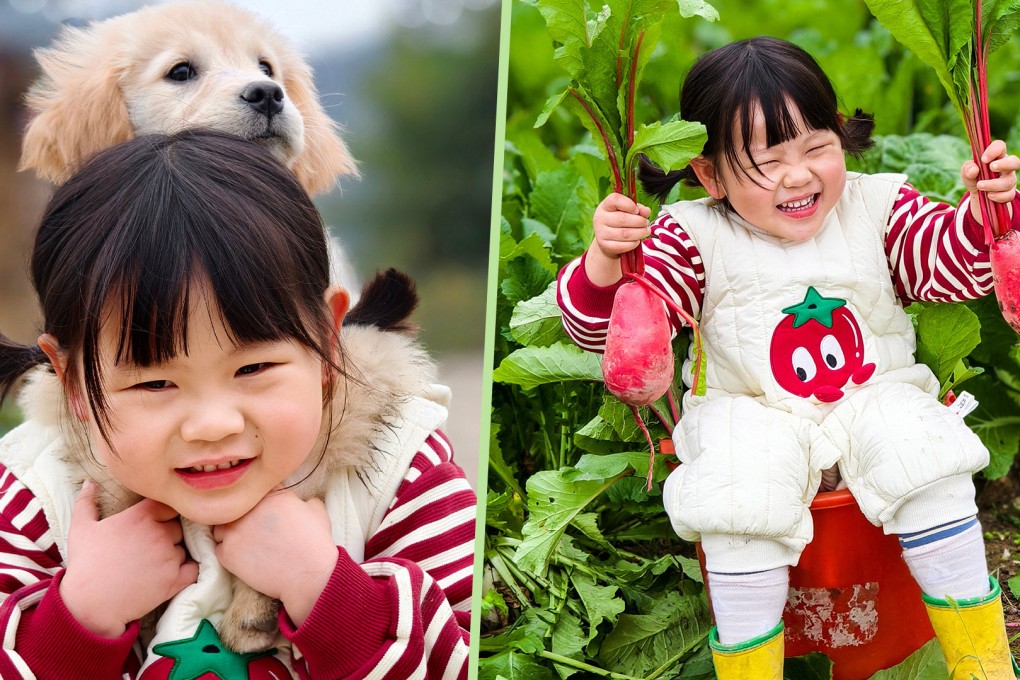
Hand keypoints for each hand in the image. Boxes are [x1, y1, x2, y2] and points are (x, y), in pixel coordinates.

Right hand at [60, 481, 197, 636]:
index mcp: (141, 516)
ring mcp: (169, 556)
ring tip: (154, 563)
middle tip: (151, 546)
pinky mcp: (175, 579)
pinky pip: (193, 568)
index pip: (168, 505)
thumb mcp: (80, 528)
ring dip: (175, 554)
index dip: (163, 513)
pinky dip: (187, 570)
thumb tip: (89, 481)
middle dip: (168, 534)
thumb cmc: (85, 563)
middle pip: (178, 527)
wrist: (89, 603)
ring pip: (184, 548)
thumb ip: (86, 501)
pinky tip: (173, 573)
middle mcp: (160, 533)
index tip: (154, 522)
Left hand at [213, 489, 337, 626]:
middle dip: (241, 516)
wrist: (308, 575)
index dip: (259, 500)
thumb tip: (300, 502)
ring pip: (220, 526)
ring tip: (244, 543)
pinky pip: (219, 548)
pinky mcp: (227, 553)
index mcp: (270, 494)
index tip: (264, 510)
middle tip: (251, 527)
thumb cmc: (316, 543)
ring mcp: (234, 530)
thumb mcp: (317, 511)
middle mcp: (248, 509)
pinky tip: (242, 558)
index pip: (255, 490)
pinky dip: (228, 552)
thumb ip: (303, 500)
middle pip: (234, 507)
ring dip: (230, 532)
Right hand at [585, 193, 651, 285]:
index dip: (629, 204)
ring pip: (626, 233)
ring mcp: (601, 233)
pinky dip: (634, 244)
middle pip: (625, 219)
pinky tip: (636, 242)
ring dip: (640, 233)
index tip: (636, 209)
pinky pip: (624, 245)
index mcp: (605, 206)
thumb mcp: (627, 214)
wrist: (607, 244)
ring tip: (645, 232)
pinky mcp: (605, 246)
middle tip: (646, 225)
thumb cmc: (620, 224)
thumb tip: (646, 211)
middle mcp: (600, 218)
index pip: (615, 200)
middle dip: (640, 222)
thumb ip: (637, 210)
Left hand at [962, 140, 1018, 222]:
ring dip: (993, 184)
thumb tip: (973, 171)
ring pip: (1008, 181)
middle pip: (1014, 161)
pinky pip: (1008, 195)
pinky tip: (989, 196)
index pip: (1000, 146)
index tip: (983, 159)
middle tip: (991, 167)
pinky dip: (998, 196)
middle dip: (1004, 164)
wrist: (978, 195)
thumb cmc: (974, 177)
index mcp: (996, 157)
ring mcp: (1009, 180)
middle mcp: (1006, 167)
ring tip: (980, 186)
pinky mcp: (1009, 193)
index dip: (994, 150)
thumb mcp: (967, 172)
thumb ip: (968, 169)